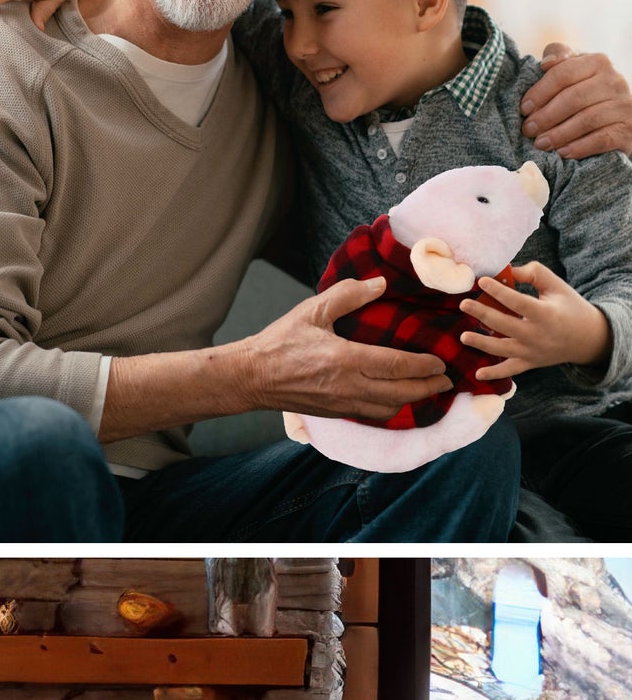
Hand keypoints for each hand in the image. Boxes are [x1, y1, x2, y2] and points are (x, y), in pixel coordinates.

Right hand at [239, 277, 452, 418]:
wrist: (251, 377)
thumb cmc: (279, 342)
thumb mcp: (312, 311)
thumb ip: (348, 295)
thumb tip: (380, 284)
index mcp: (345, 359)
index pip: (397, 366)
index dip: (424, 365)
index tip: (441, 361)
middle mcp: (348, 386)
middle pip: (401, 392)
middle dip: (428, 387)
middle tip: (447, 380)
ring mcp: (342, 403)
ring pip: (389, 408)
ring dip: (412, 400)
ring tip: (427, 389)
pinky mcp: (334, 411)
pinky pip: (372, 414)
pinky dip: (391, 408)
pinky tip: (397, 398)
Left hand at [460, 262, 610, 377]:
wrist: (587, 337)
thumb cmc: (568, 306)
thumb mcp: (556, 286)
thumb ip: (534, 274)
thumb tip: (507, 271)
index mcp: (545, 313)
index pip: (517, 302)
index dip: (499, 291)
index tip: (482, 281)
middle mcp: (537, 334)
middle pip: (504, 324)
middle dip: (482, 314)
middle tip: (464, 304)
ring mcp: (532, 351)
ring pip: (503, 349)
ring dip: (481, 343)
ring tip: (463, 336)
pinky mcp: (529, 363)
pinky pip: (510, 370)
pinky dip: (494, 374)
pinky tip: (477, 374)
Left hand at [521, 43, 631, 158]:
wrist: (619, 118)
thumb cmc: (586, 94)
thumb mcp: (574, 73)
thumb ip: (560, 63)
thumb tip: (546, 63)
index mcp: (597, 62)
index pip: (564, 73)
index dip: (540, 92)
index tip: (524, 109)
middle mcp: (614, 81)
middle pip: (574, 98)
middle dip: (546, 116)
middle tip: (528, 130)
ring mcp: (622, 106)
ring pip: (587, 120)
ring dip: (559, 134)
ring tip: (540, 144)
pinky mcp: (627, 129)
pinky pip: (602, 139)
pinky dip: (579, 147)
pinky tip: (562, 153)